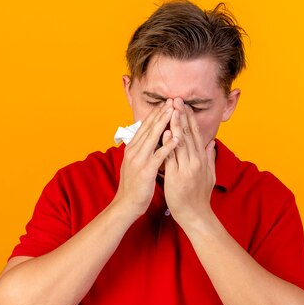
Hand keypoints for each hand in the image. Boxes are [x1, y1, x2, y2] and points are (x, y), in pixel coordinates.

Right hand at [112, 99, 177, 218]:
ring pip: (153, 137)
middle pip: (149, 127)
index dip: (156, 114)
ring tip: (175, 112)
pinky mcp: (146, 170)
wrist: (126, 204)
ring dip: (164, 123)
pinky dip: (168, 146)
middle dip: (161, 113)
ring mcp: (139, 160)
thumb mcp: (135, 163)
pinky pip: (158, 155)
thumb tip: (149, 139)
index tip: (167, 103)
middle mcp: (134, 150)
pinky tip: (177, 138)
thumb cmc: (134, 185)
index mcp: (132, 148)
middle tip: (172, 101)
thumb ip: (142, 150)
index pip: (145, 126)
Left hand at [163, 98, 216, 227]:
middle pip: (188, 134)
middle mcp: (196, 161)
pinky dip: (169, 144)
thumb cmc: (199, 196)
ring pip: (181, 142)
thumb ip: (209, 158)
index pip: (195, 134)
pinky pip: (172, 157)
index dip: (189, 119)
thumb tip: (211, 143)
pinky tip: (165, 133)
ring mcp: (187, 168)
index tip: (184, 105)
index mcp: (202, 160)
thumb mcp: (209, 175)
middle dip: (182, 115)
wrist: (195, 215)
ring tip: (171, 109)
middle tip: (176, 99)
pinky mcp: (177, 177)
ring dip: (175, 124)